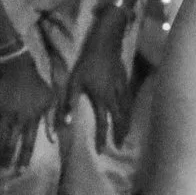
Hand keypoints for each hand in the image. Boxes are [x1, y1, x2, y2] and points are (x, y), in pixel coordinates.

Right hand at [0, 55, 57, 173]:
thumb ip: (52, 120)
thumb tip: (54, 138)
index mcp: (32, 119)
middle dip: (5, 158)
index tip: (20, 171)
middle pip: (10, 143)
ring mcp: (5, 113)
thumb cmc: (38, 85)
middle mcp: (18, 119)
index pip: (28, 143)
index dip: (24, 157)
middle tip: (0, 171)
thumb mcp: (51, 100)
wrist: (19, 68)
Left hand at [59, 28, 137, 152]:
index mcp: (102, 98)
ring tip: (126, 134)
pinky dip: (130, 110)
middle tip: (120, 146)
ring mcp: (123, 89)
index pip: (103, 123)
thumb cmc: (87, 62)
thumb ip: (70, 103)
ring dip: (127, 124)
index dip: (102, 138)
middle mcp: (114, 97)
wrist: (106, 43)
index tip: (102, 151)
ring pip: (127, 111)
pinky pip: (130, 101)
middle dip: (120, 134)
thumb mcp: (74, 81)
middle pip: (120, 120)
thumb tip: (66, 123)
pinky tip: (129, 112)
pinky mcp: (126, 81)